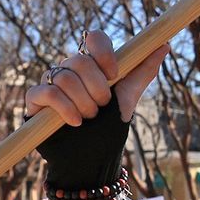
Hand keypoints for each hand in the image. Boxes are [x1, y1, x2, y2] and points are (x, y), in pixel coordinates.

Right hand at [28, 30, 169, 190]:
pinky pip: (46, 92)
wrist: (91, 161)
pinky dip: (64, 108)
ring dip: (82, 101)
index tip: (114, 73)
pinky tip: (75, 122)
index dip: (103, 52)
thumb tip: (164, 46)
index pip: (94, 38)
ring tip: (89, 118)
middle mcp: (70, 70)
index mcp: (93, 66)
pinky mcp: (36, 100)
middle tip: (102, 107)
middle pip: (79, 60)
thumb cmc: (108, 130)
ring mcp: (51, 83)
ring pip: (63, 77)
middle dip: (96, 87)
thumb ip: (142, 73)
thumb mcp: (127, 101)